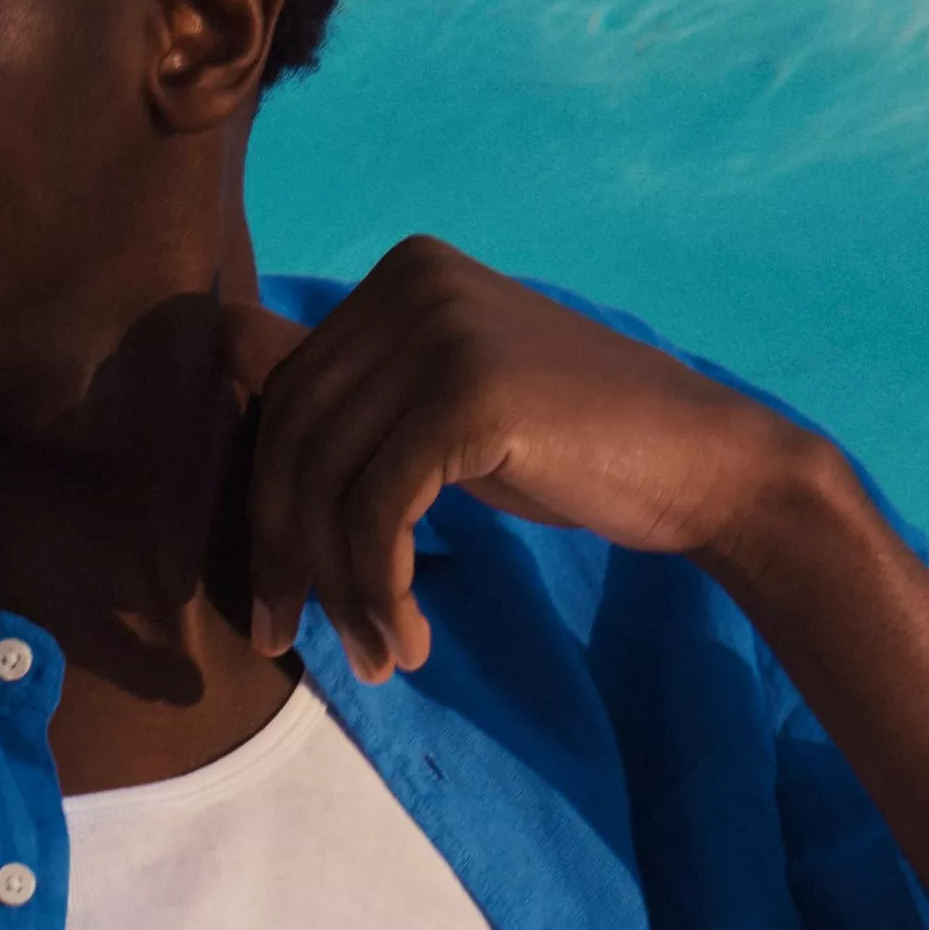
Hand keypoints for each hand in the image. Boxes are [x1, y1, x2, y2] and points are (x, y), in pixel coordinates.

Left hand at [215, 241, 817, 681]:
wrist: (703, 461)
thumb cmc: (576, 448)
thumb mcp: (445, 411)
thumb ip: (356, 400)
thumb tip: (224, 363)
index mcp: (399, 273)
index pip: (286, 400)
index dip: (266, 510)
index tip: (279, 601)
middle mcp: (410, 281)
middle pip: (291, 442)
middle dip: (286, 557)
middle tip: (293, 641)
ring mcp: (441, 329)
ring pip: (327, 487)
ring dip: (342, 592)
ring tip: (378, 656)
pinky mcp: (470, 394)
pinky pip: (378, 514)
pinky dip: (382, 590)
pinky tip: (410, 636)